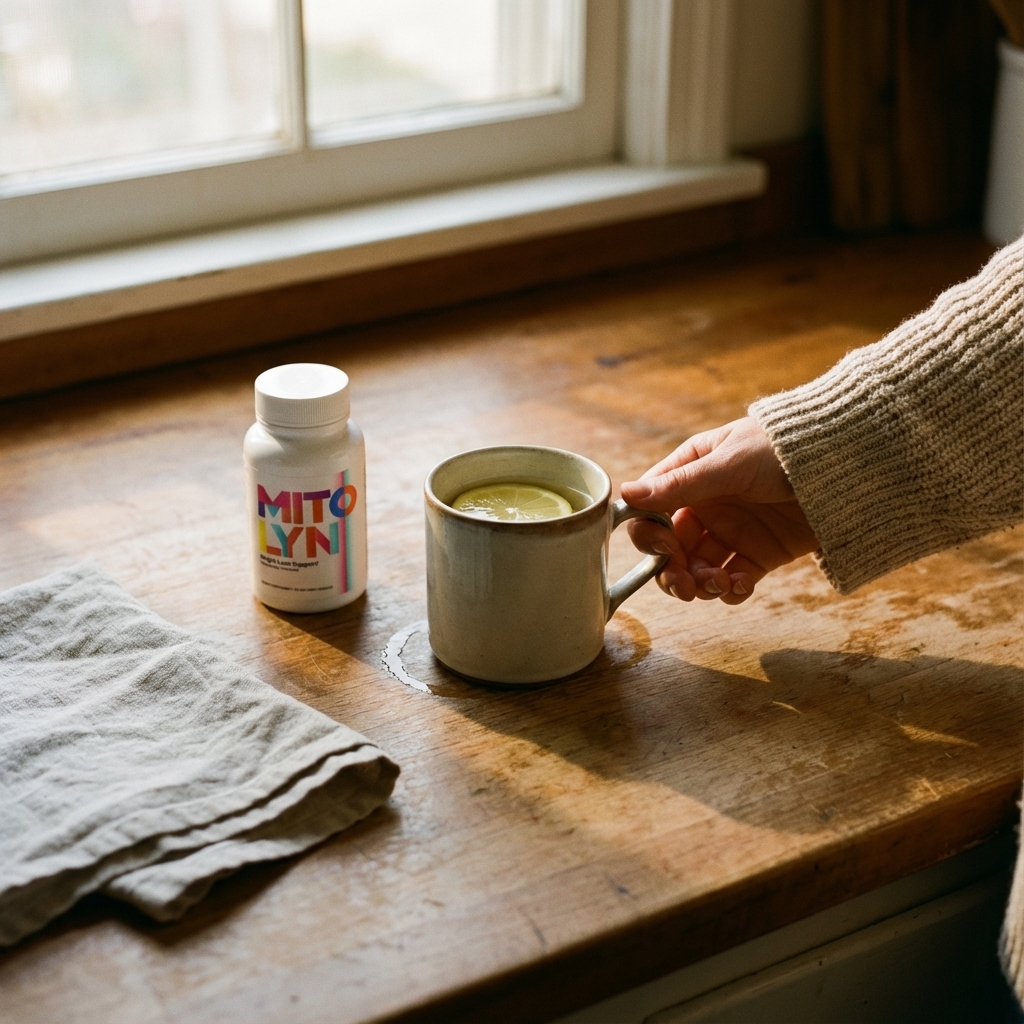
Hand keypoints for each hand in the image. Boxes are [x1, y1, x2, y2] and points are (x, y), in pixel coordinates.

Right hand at [621, 417, 818, 603]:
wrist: (847, 466)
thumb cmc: (784, 448)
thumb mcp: (729, 463)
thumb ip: (680, 485)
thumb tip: (626, 494)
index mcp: (690, 474)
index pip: (652, 511)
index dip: (651, 536)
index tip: (666, 549)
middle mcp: (706, 505)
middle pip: (671, 550)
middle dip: (673, 572)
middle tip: (685, 587)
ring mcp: (732, 532)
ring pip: (698, 569)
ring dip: (701, 585)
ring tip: (720, 585)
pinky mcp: (759, 555)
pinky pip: (733, 580)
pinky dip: (732, 590)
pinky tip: (741, 586)